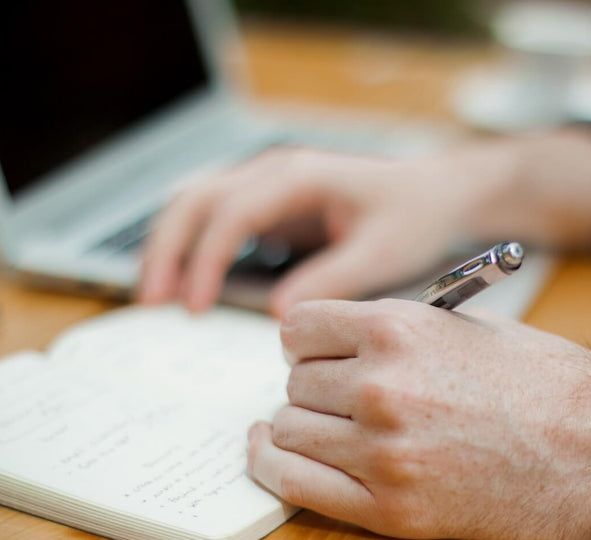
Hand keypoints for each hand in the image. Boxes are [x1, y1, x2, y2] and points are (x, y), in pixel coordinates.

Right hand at [139, 129, 590, 316]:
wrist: (440, 193)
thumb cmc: (417, 216)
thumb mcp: (383, 252)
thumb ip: (333, 279)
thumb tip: (280, 317)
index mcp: (301, 176)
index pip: (232, 212)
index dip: (205, 259)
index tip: (194, 307)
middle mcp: (275, 172)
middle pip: (195, 199)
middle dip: (166, 249)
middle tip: (151, 303)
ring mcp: (268, 184)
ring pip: (195, 203)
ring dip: (169, 246)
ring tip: (154, 298)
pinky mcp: (270, 205)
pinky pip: (214, 218)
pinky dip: (191, 248)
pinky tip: (184, 286)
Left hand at [247, 298, 590, 539]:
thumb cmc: (547, 382)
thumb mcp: (467, 325)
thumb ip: (395, 329)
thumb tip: (338, 340)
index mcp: (399, 329)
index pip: (299, 328)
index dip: (307, 340)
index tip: (317, 352)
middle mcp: (381, 386)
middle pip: (295, 382)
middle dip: (313, 385)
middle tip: (340, 394)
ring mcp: (383, 452)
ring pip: (290, 430)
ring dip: (301, 426)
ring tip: (328, 426)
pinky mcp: (391, 509)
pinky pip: (296, 485)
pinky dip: (275, 467)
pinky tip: (274, 453)